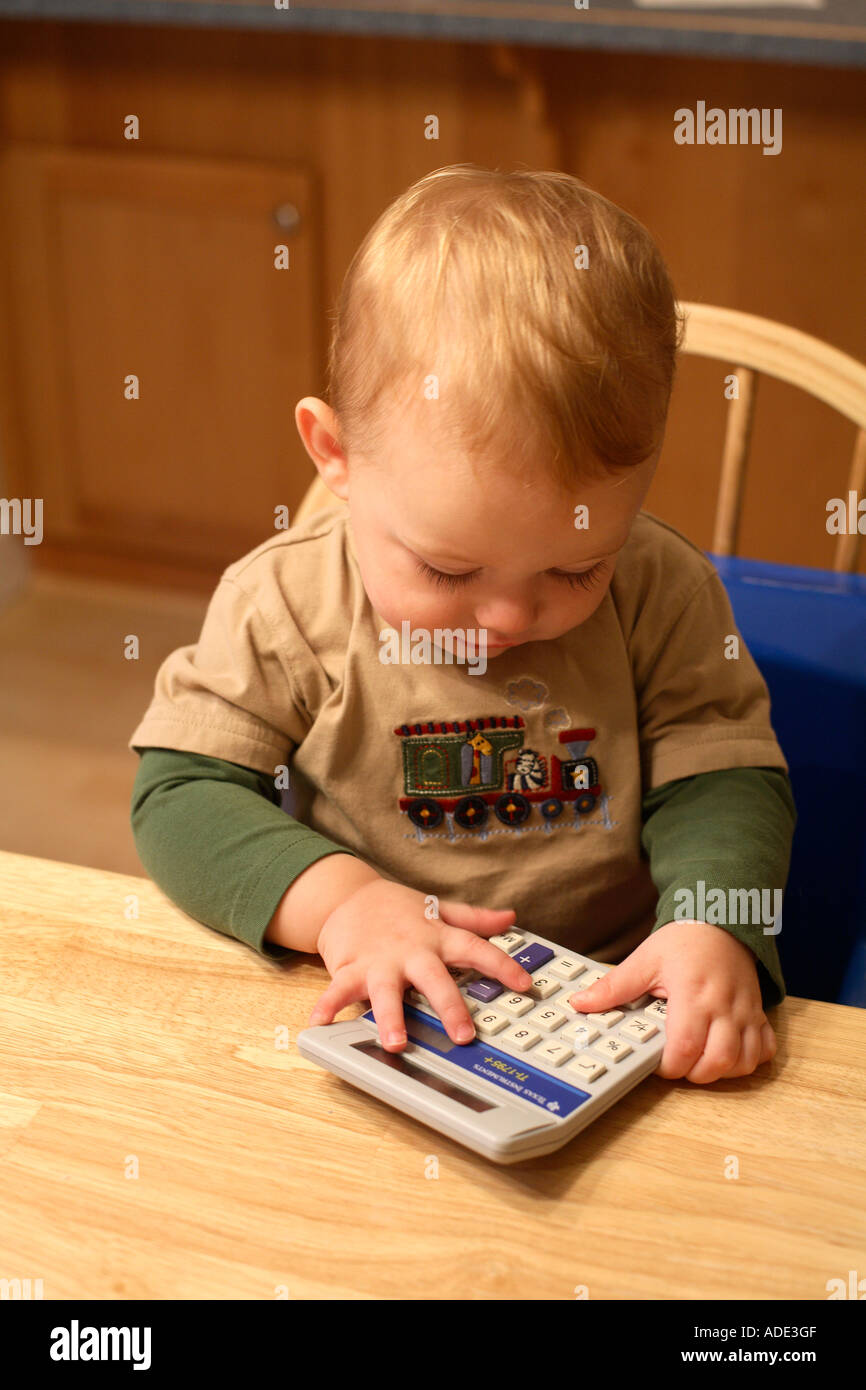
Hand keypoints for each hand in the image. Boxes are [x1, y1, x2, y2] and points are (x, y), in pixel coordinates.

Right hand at [308, 879, 533, 1050]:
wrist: (347, 896)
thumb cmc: (397, 910)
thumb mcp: (438, 909)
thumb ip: (473, 918)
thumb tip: (509, 917)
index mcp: (436, 938)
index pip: (475, 950)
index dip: (502, 966)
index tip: (524, 984)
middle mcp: (411, 952)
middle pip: (433, 979)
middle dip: (449, 1006)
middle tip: (463, 1035)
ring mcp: (379, 962)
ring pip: (386, 991)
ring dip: (390, 1017)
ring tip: (396, 1042)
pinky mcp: (349, 968)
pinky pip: (336, 990)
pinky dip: (326, 1007)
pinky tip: (319, 1025)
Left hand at [565, 920, 776, 1082]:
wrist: (721, 918)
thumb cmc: (684, 940)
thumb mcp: (645, 959)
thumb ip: (614, 986)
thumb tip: (580, 1004)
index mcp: (692, 995)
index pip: (684, 1047)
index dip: (668, 1066)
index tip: (656, 1061)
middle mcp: (723, 1007)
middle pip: (718, 1062)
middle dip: (695, 1075)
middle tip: (678, 1064)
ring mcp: (745, 1011)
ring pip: (744, 1061)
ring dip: (723, 1071)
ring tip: (702, 1061)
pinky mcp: (759, 1012)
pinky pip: (765, 1049)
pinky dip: (750, 1059)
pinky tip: (730, 1053)